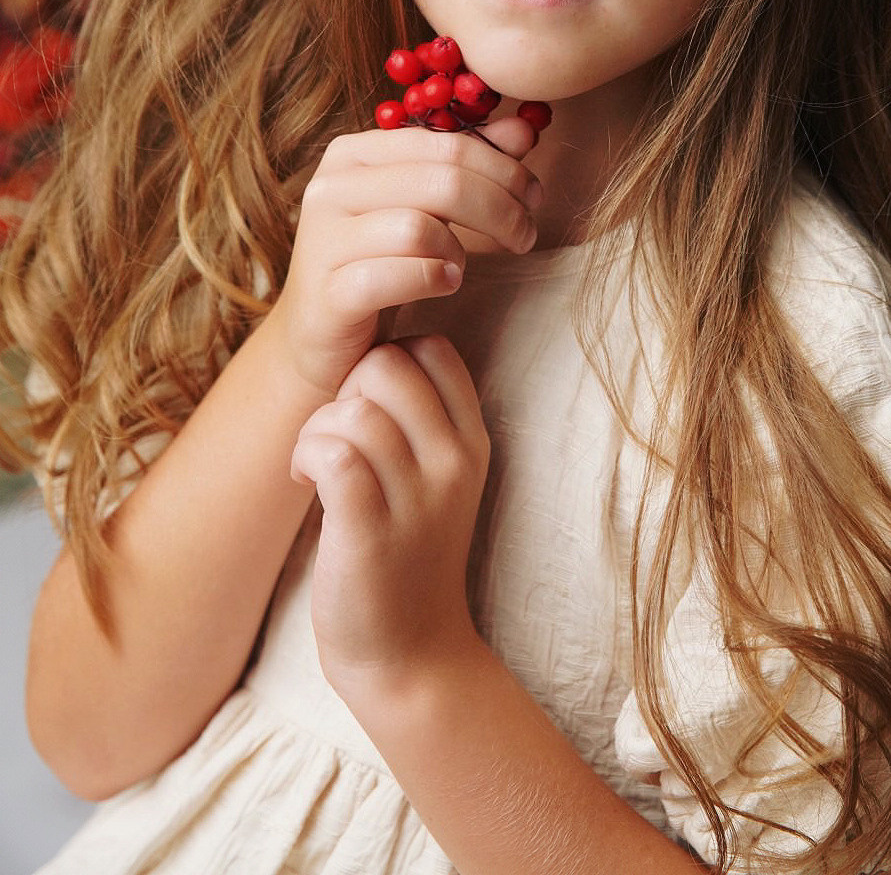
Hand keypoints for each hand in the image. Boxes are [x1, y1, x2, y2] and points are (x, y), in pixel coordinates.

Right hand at [268, 116, 540, 399]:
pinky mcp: (326, 293)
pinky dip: (433, 279)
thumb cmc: (382, 263)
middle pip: (442, 182)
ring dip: (459, 250)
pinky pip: (395, 276)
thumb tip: (524, 130)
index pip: (447, 144)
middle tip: (525, 237)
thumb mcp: (427, 207)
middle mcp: (330, 187)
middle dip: (500, 209)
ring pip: (419, 227)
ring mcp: (322, 239)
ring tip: (462, 266)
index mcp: (354, 153)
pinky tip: (445, 285)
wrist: (321, 338)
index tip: (534, 197)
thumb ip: (471, 165)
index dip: (503, 168)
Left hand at [289, 333, 489, 699]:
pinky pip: (334, 454)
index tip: (367, 404)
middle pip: (387, 364)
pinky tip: (304, 482)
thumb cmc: (408, 556)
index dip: (386, 358)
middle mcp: (453, 463)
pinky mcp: (371, 532)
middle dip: (344, 389)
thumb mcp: (437, 479)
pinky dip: (306, 456)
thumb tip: (369, 353)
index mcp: (471, 441)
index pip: (433, 348)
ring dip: (316, 429)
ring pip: (354, 410)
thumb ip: (418, 418)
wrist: (412, 657)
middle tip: (335, 437)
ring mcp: (416, 499)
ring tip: (314, 465)